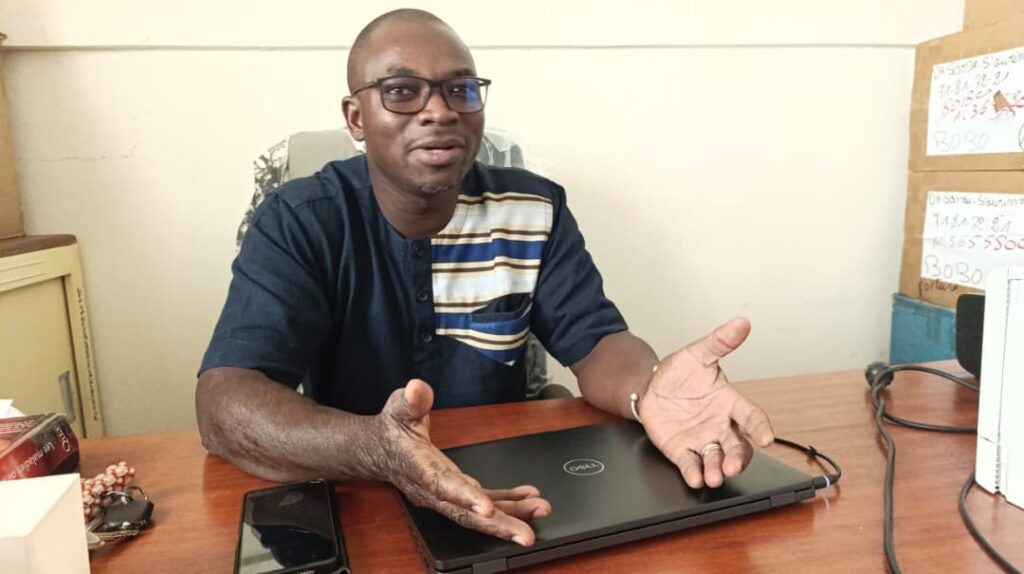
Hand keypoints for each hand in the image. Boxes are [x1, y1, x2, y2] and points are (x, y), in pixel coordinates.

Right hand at [373, 379, 550, 545]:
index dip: (466, 498)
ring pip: (478, 514)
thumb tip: (417, 389)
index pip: (442, 486)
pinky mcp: (456, 492)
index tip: (488, 509)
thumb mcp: (397, 409)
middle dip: (498, 524)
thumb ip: (410, 401)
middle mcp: (433, 489)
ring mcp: (446, 495)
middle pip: (465, 513)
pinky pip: (483, 503)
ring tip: (540, 509)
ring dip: (510, 515)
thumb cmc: (391, 430)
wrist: (379, 450)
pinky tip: (527, 498)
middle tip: (527, 534)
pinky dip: (507, 502)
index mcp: (419, 469)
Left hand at [638, 317, 773, 488]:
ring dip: (718, 469)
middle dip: (738, 458)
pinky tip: (696, 479)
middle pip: (737, 446)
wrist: (651, 387)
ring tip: (715, 477)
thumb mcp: (698, 354)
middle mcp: (720, 425)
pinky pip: (692, 464)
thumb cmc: (680, 372)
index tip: (766, 437)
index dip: (760, 427)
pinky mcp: (682, 450)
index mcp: (729, 402)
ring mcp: (702, 439)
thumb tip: (742, 322)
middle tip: (733, 467)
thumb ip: (720, 342)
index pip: (751, 416)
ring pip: (717, 459)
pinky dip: (695, 473)